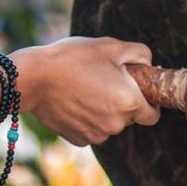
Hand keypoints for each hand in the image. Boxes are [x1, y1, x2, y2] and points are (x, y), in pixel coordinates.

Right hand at [11, 37, 160, 145]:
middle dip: (122, 102)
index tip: (137, 91)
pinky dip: (86, 119)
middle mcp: (116, 124)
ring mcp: (96, 135)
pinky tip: (73, 101)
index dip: (148, 102)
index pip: (152, 115)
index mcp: (130, 102)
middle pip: (129, 118)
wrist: (34, 77)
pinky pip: (91, 129)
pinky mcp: (78, 139)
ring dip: (104, 111)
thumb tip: (148, 64)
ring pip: (109, 124)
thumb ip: (140, 54)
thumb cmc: (73, 58)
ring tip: (84, 88)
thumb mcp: (111, 46)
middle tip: (103, 80)